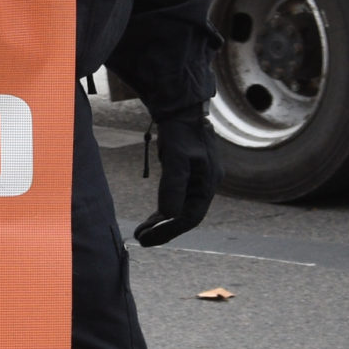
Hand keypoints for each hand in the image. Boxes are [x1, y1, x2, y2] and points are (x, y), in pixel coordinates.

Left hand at [133, 104, 216, 247]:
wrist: (182, 109)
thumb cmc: (181, 130)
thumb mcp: (176, 157)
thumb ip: (173, 185)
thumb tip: (169, 215)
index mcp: (208, 183)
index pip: (190, 217)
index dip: (169, 230)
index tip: (147, 238)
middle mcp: (206, 185)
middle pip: (186, 216)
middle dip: (164, 230)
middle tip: (141, 239)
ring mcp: (198, 181)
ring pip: (181, 210)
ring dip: (162, 222)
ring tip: (142, 232)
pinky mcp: (188, 176)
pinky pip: (177, 200)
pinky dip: (164, 211)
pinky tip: (152, 218)